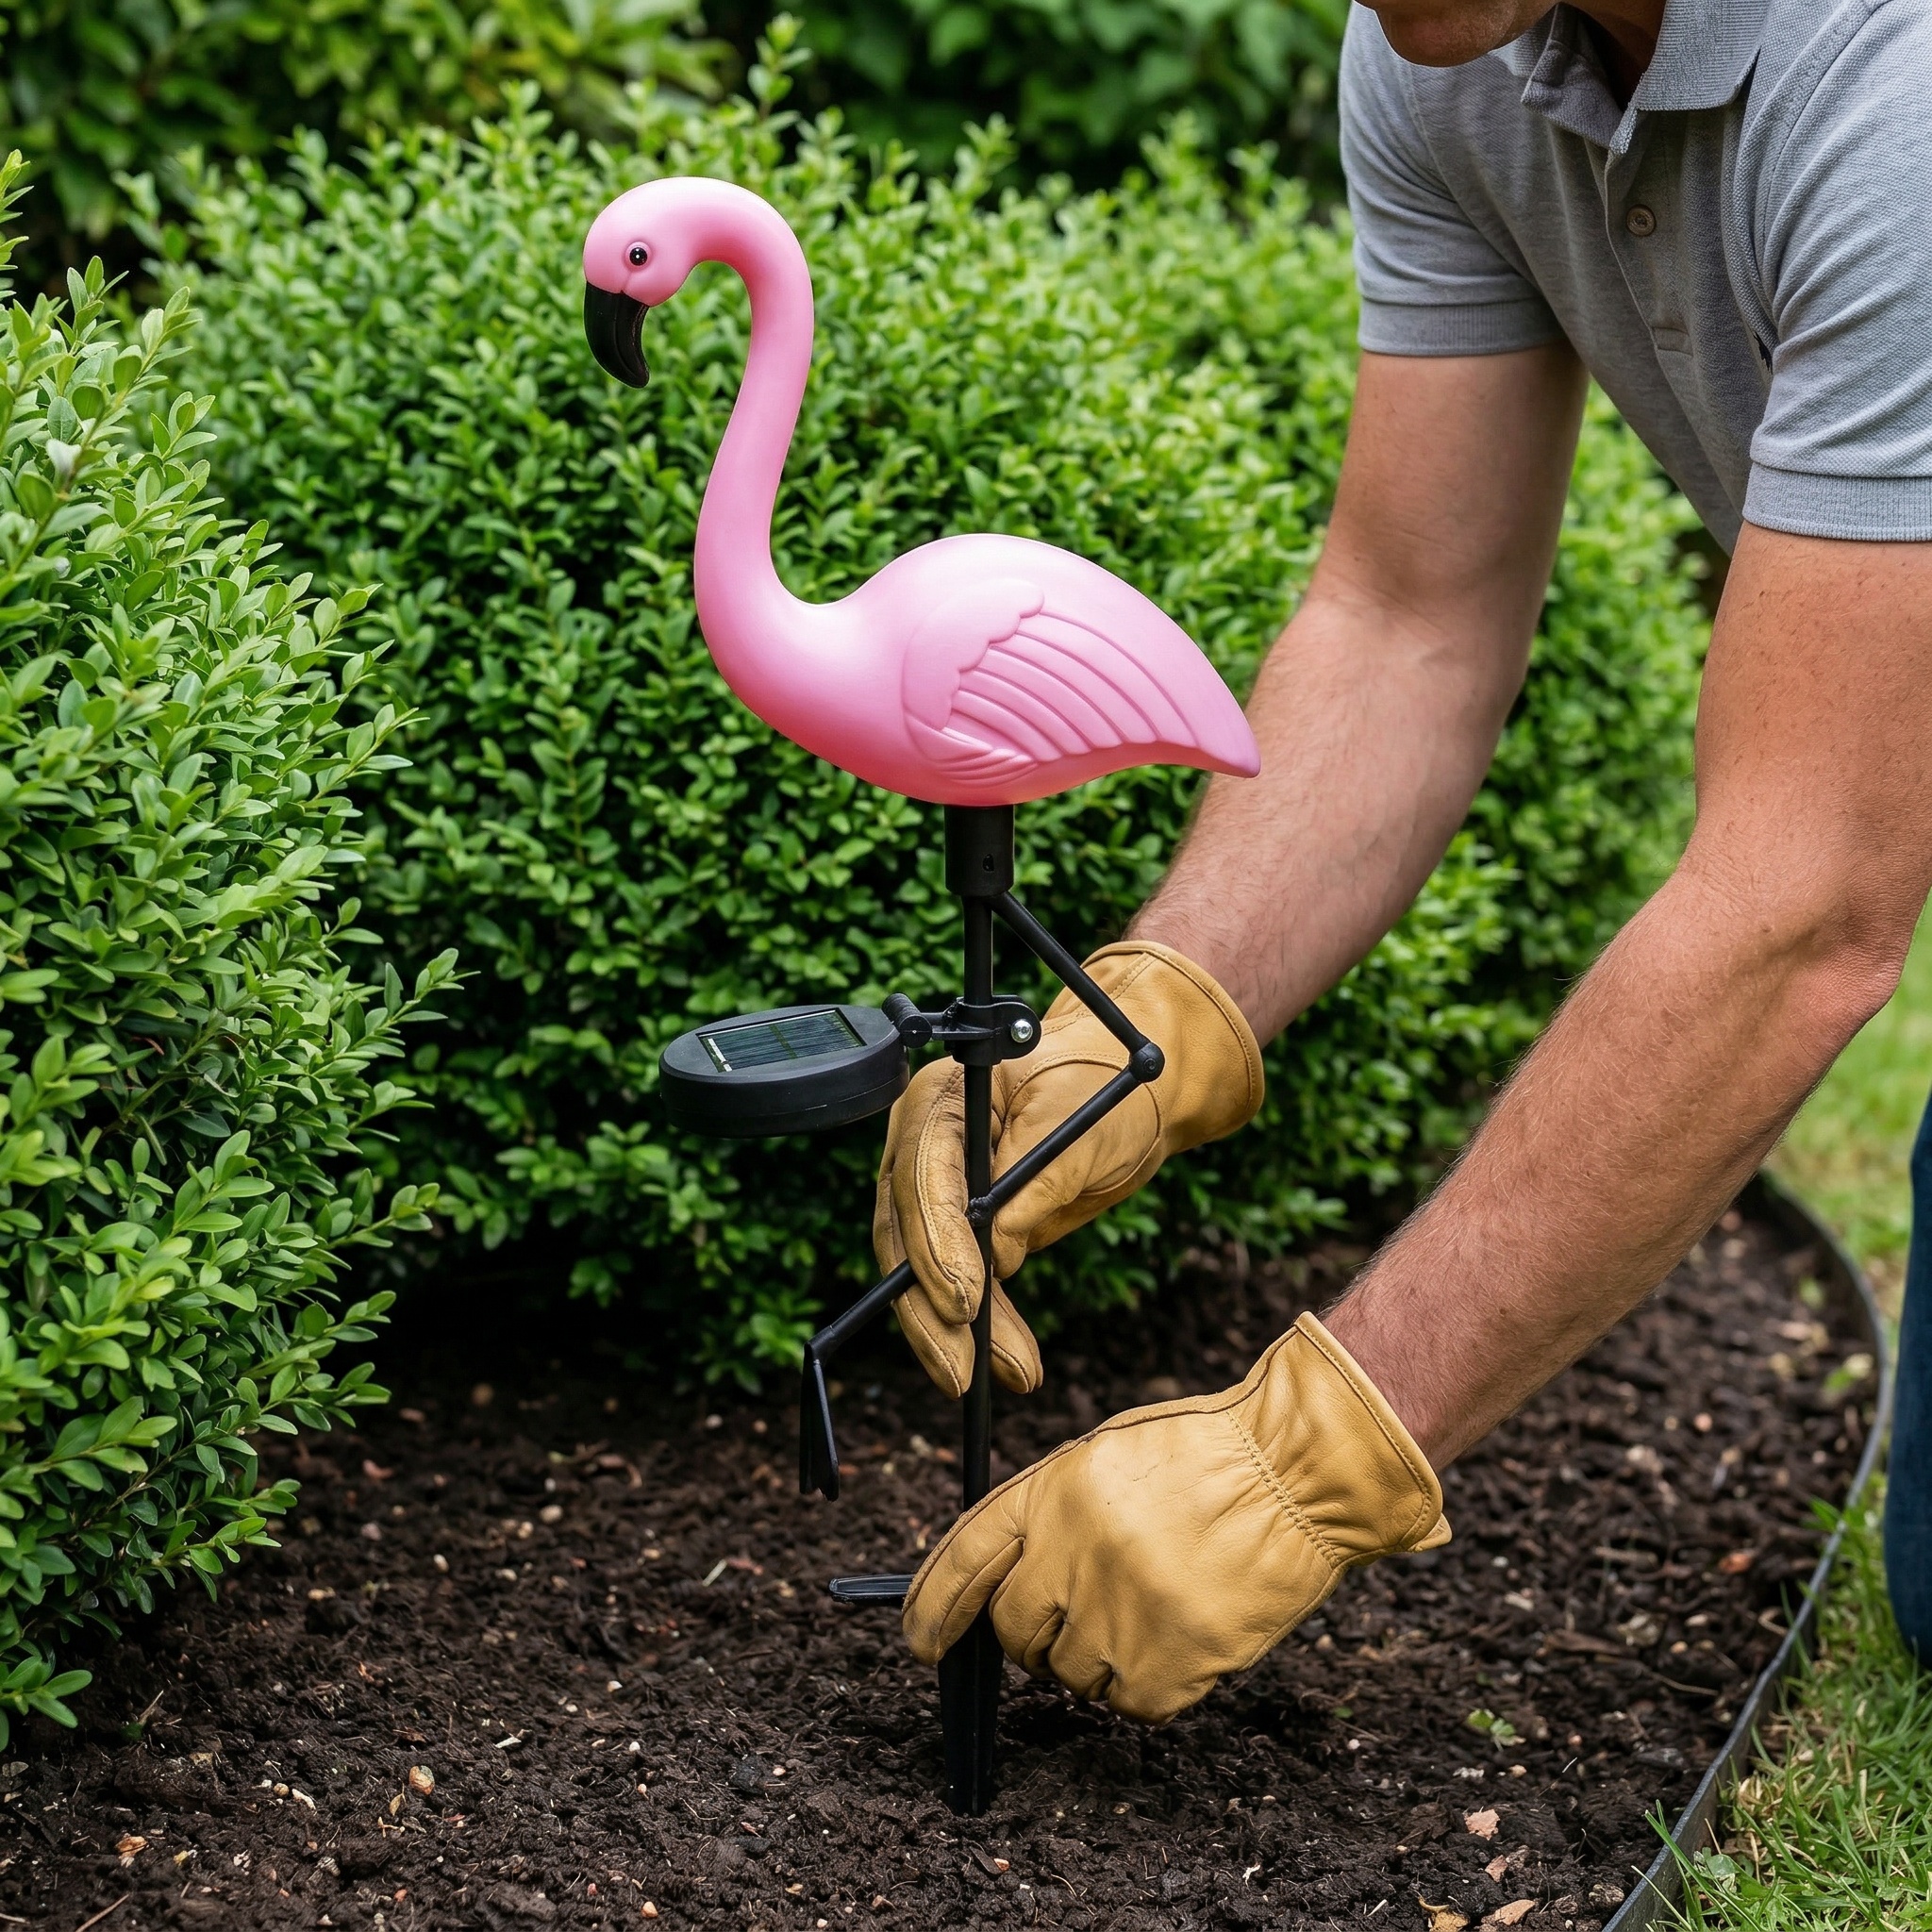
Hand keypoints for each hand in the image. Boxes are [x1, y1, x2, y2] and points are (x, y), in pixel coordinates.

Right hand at [873, 941, 1264, 1397]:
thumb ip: (1035, 1181)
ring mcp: (936, 1190)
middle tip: (964, 1366)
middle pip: (904, 1234)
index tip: (965, 1299)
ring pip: (921, 1272)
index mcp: (941, 1098)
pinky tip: (1008, 1362)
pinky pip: (956, 1285)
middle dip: (932, 1307)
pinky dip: (982, 1328)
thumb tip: (998, 1253)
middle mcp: (923, 1145)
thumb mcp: (1079, 1124)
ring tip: (1011, 1374)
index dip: (938, 1242)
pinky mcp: (962, 1230)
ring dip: (956, 1334)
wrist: (1135, 1097)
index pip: (922, 1175)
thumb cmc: (1105, 1086)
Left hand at [900, 1313, 1449, 1721]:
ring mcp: (1122, 1614)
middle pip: (1015, 1631)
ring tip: (1150, 1606)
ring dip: (1096, 1656)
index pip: (963, 1561)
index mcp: (1052, 1492)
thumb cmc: (1205, 1455)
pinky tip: (1180, 1634)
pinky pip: (1131, 1703)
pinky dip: (1148, 1684)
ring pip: (1071, 1674)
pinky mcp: (1173, 1663)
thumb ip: (1047, 1515)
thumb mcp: (1104, 1457)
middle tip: (1079, 1612)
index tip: (922, 1643)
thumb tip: (999, 1582)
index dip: (930, 1610)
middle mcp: (1075, 1555)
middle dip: (1032, 1633)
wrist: (1299, 1472)